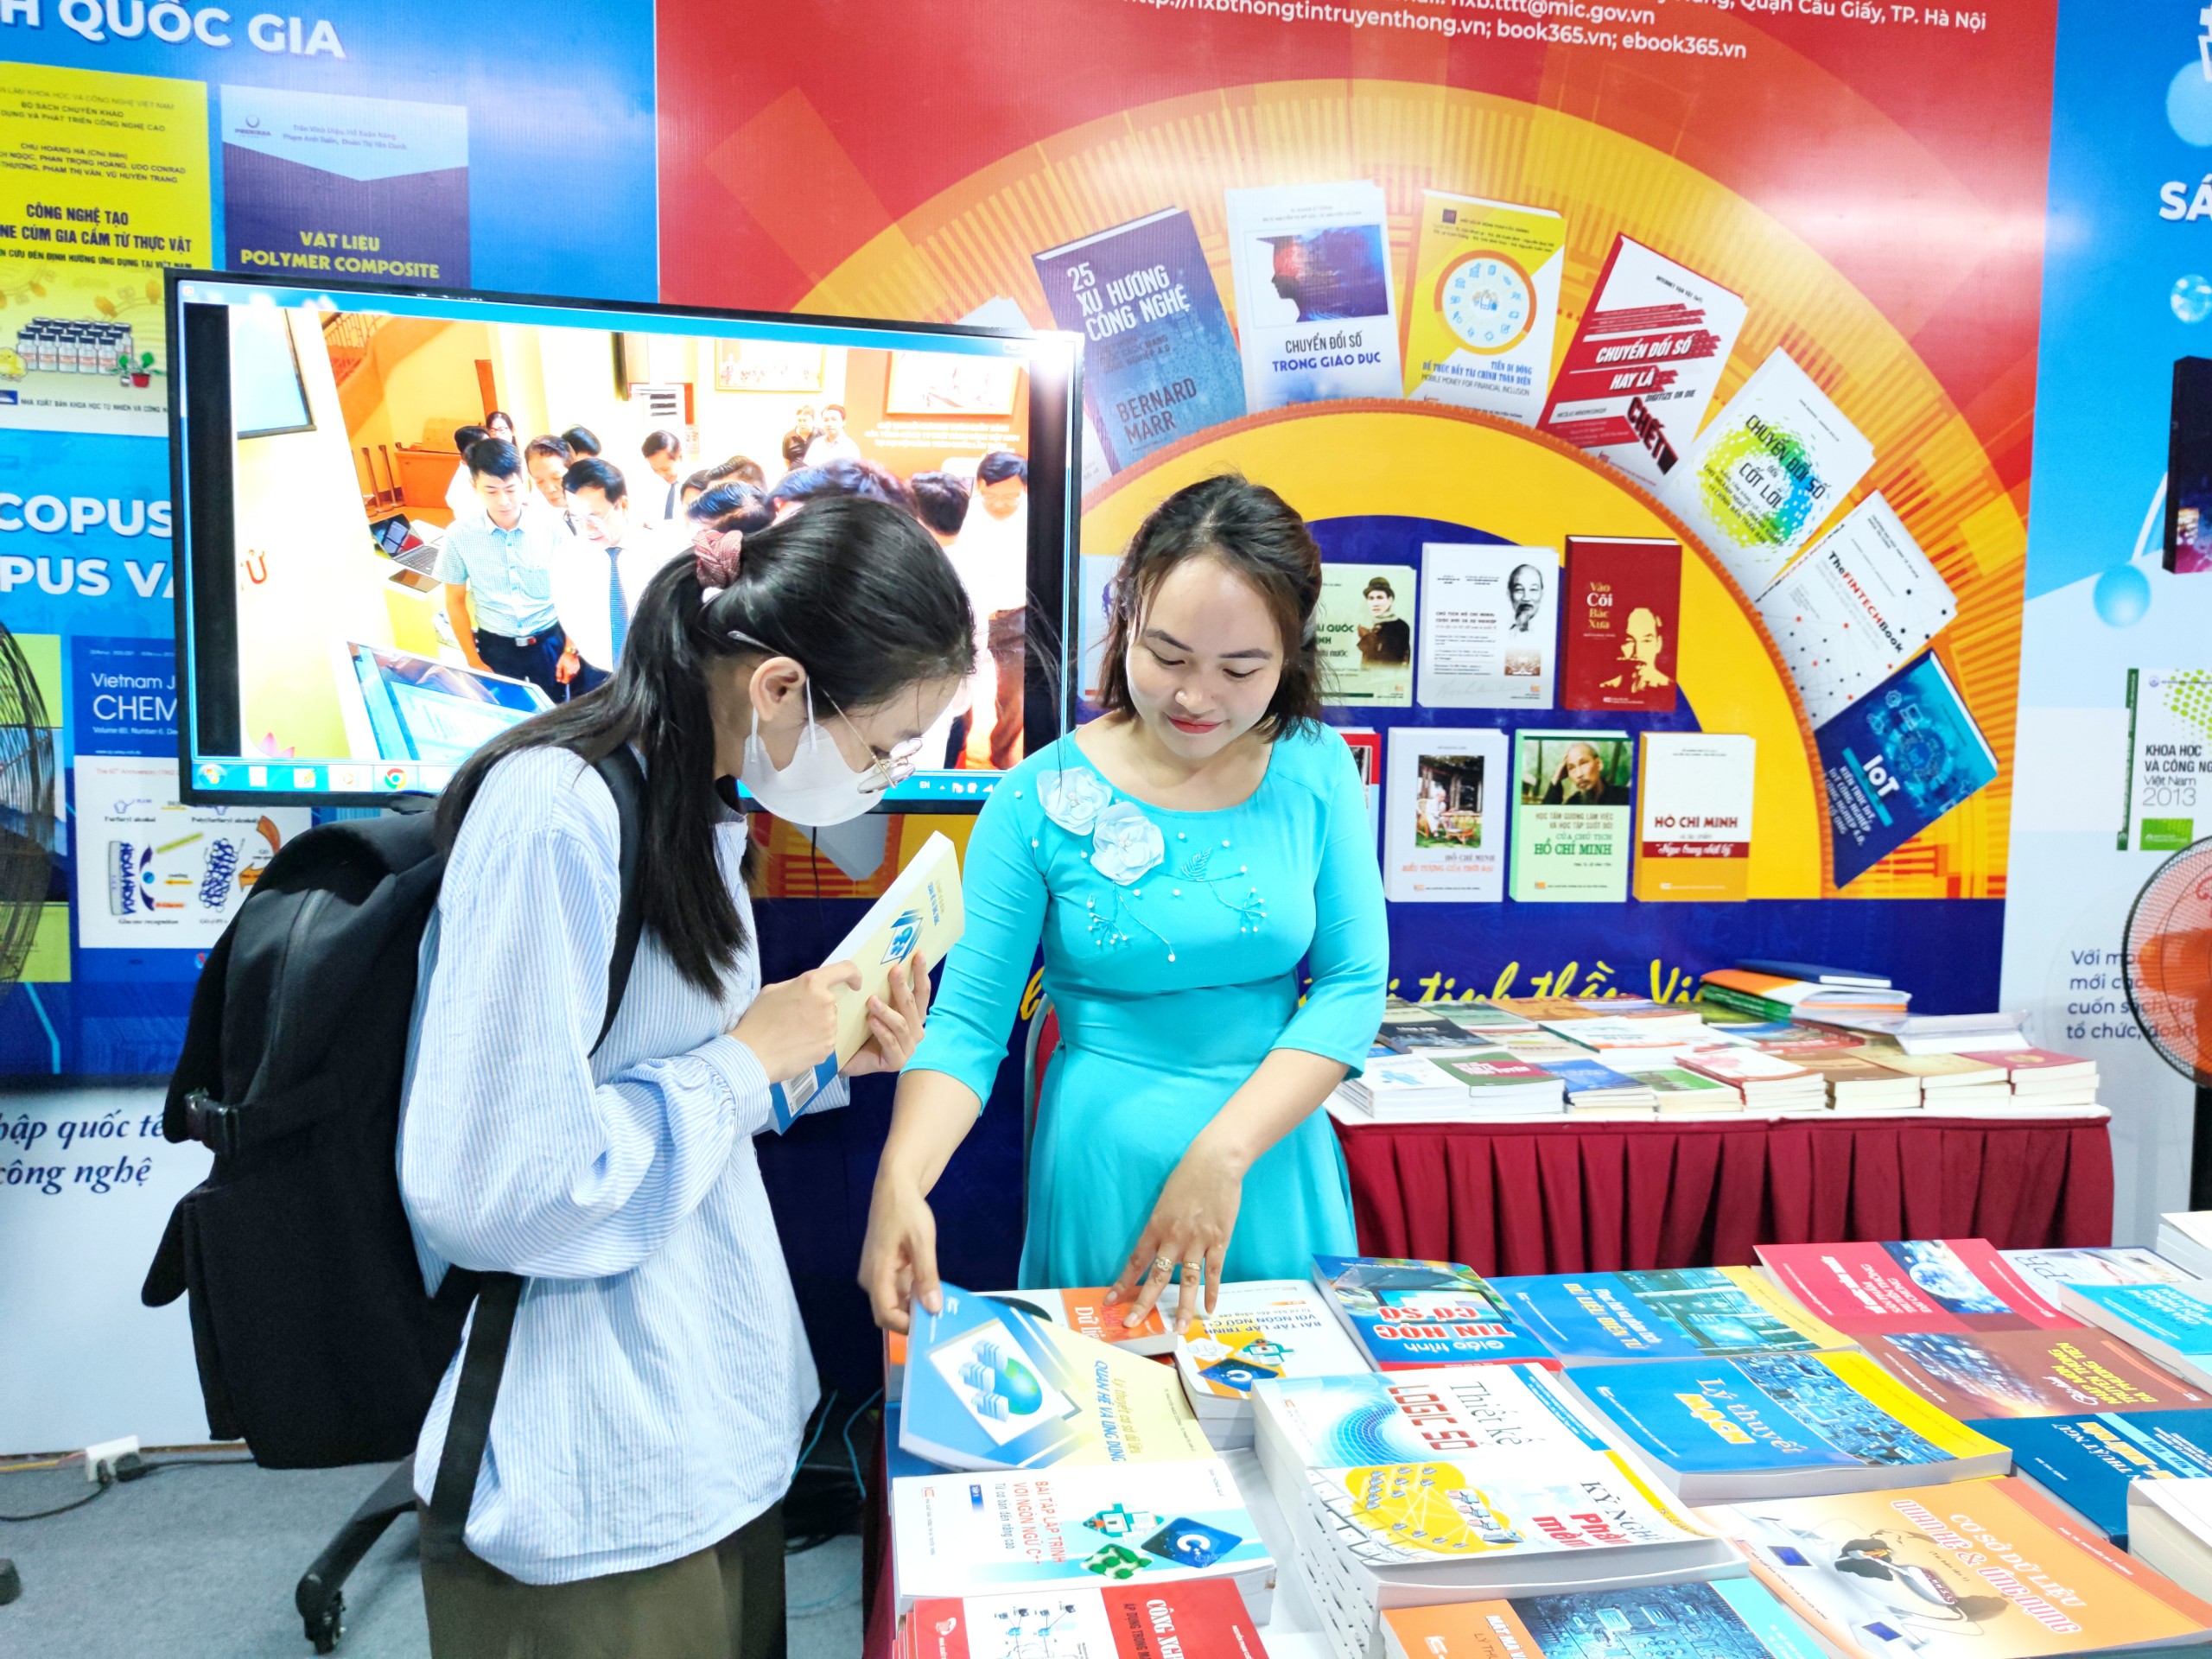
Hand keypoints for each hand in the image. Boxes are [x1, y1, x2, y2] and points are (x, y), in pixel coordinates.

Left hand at [555, 643, 579, 684]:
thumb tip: (558, 680)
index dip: (563, 680)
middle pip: (570, 679)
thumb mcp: (559, 665)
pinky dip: (572, 672)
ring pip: (572, 676)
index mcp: (569, 673)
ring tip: (566, 669)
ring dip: (569, 675)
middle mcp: (574, 673)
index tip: (560, 678)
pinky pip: (575, 673)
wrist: (571, 652)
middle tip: (562, 672)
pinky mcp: (578, 668)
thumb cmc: (564, 658)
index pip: (566, 681)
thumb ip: (558, 674)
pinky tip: (569, 667)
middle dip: (566, 677)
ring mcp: (577, 670)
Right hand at [731, 962, 860, 1085]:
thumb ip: (795, 986)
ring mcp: (830, 1027)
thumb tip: (806, 992)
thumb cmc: (758, 1020)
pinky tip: (797, 1047)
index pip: (845, 970)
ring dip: (816, 1026)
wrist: (753, 1055)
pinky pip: (825, 1041)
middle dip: (817, 1008)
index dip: (852, 974)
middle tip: (796, 1019)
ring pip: (828, 1023)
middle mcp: (826, 1003)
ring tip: (793, 1035)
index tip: (853, 984)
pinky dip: (815, 1043)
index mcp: (812, 984)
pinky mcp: (829, 1048)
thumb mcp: (772, 991)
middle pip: (830, 1003)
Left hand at [846, 955, 930, 1076]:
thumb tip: (884, 964)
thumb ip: (883, 991)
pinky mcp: (897, 1061)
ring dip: (887, 1010)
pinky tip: (871, 1021)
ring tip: (871, 1000)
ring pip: (901, 1024)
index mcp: (914, 1016)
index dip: (921, 974)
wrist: (846, 1059)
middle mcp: (916, 1031)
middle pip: (912, 1006)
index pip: (922, 993)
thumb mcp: (875, 1006)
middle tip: (894, 971)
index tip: (918, 955)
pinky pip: (891, 1042)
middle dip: (903, 987)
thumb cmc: (862, 1030)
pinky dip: (881, 1030)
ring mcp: (909, 1048)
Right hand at [860, 1170, 939, 1333]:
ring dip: (914, 1308)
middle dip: (912, 1319)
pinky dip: (913, 1294)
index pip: (885, 1314)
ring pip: (894, 1303)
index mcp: (876, 1274)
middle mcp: (871, 1279)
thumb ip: (926, 1277)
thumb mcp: (922, 1242)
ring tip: (939, 1307)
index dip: (906, 1325)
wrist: (896, 1188)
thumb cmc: (907, 1212)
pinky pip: (897, 1290)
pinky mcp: (884, 1270)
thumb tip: (933, 1309)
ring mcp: (877, 1275)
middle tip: (940, 1320)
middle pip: (889, 1313)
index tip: (932, 1325)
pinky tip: (932, 1292)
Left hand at [1106, 1138, 1243, 1328]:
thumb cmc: (1188, 1175)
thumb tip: (1157, 1244)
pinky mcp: (1219, 1241)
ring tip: (1180, 1329)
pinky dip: (1212, 1291)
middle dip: (1144, 1304)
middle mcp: (1174, 1238)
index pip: (1136, 1261)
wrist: (1216, 1163)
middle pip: (1157, 1278)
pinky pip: (1214, 1272)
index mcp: (1156, 1226)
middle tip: (1133, 1324)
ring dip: (1183, 1308)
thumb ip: (1161, 1224)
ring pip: (1188, 1282)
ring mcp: (1198, 1242)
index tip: (1111, 1301)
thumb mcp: (1164, 1199)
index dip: (1123, 1283)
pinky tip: (1209, 1308)